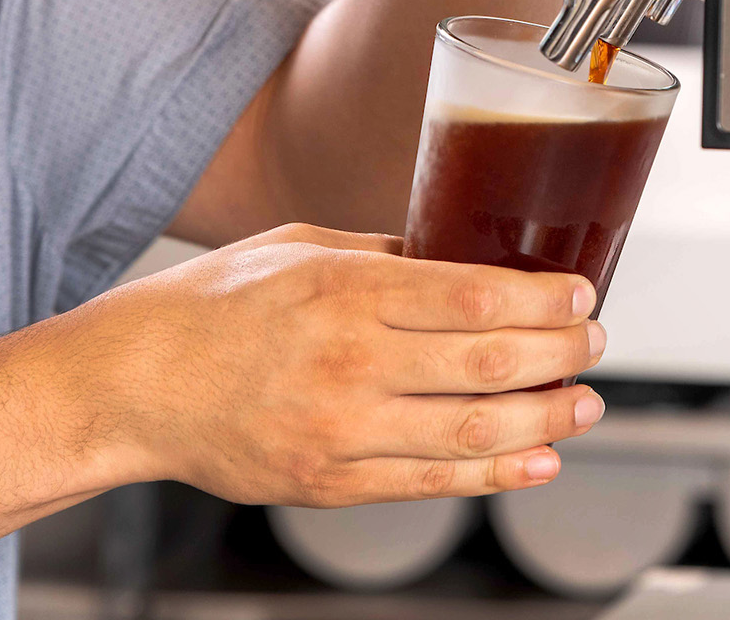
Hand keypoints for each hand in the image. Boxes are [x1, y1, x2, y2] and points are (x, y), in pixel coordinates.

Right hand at [93, 225, 606, 507]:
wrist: (134, 383)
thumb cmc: (216, 305)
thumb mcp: (301, 246)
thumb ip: (386, 253)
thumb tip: (463, 251)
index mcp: (345, 290)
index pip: (474, 294)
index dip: (544, 299)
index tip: (581, 295)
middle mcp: (349, 360)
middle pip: (488, 361)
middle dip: (561, 353)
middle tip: (595, 343)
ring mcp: (340, 429)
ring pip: (473, 430)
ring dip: (547, 417)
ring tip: (585, 403)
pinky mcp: (329, 483)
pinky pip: (432, 482)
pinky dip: (498, 474)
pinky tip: (539, 458)